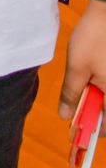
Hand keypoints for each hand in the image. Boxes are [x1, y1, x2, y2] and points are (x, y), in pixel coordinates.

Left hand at [60, 1, 105, 122]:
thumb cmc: (94, 38)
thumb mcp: (77, 68)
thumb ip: (71, 94)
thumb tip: (65, 115)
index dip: (91, 129)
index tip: (75, 129)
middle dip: (92, 110)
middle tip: (74, 103)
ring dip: (96, 96)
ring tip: (82, 83)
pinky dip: (101, 84)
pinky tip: (91, 72)